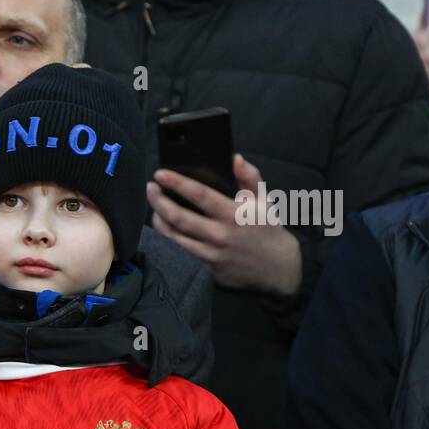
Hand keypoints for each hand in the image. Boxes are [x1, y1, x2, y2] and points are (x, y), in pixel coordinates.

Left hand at [146, 153, 301, 296]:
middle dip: (158, 201)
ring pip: (174, 236)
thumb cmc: (268, 230)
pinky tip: (163, 227)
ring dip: (158, 220)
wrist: (278, 270)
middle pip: (178, 217)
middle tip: (149, 188)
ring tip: (153, 206)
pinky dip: (169, 238)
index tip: (160, 174)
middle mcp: (220, 234)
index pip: (199, 195)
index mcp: (234, 214)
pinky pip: (181, 251)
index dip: (177, 183)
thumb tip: (235, 158)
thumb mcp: (265, 200)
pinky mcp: (207, 268)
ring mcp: (211, 253)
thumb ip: (250, 177)